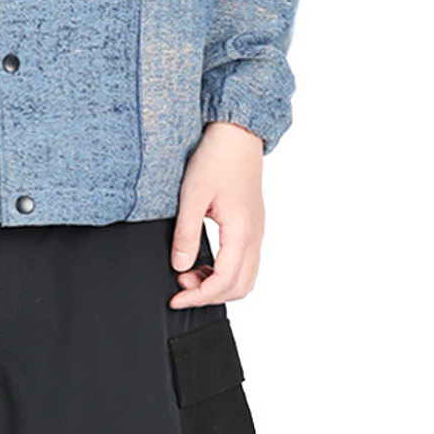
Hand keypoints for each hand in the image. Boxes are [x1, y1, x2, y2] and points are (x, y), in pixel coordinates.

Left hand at [169, 121, 264, 307]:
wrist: (237, 135)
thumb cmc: (216, 158)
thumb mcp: (192, 196)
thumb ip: (186, 234)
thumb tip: (180, 265)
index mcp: (241, 231)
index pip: (224, 281)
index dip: (199, 296)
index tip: (176, 298)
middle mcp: (254, 235)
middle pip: (240, 287)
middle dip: (209, 295)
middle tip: (181, 287)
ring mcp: (256, 232)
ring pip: (245, 278)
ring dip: (218, 285)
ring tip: (190, 274)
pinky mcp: (252, 227)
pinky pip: (245, 263)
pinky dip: (226, 273)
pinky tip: (203, 263)